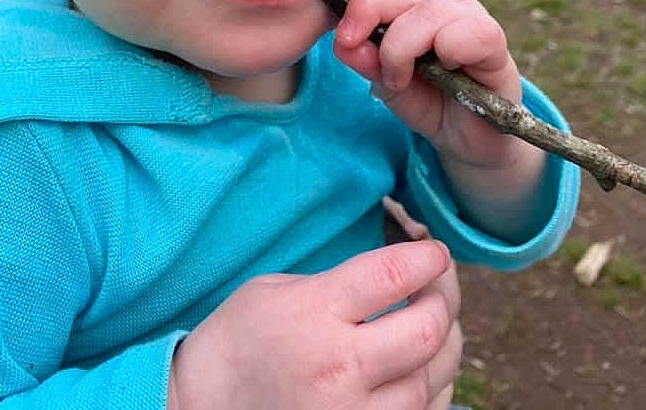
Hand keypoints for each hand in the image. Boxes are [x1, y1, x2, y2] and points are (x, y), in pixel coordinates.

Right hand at [168, 240, 461, 409]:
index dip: (427, 257)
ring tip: (435, 323)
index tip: (434, 251)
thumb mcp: (280, 288)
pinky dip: (431, 388)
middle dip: (444, 300)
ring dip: (444, 346)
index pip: (394, 275)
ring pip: (433, 379)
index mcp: (315, 313)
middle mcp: (339, 368)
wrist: (202, 407)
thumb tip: (404, 273)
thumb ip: (342, 283)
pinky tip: (421, 367)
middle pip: (428, 330)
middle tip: (438, 285)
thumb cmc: (242, 337)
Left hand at [324, 0, 521, 165]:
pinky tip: (446, 68)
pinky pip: (467, 32)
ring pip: (426, 12)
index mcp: (411, 5)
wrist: (470, 139)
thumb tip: (343, 42)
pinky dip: (448, 50)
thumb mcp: (386, 83)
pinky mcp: (493, 41)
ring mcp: (468, 16)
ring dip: (401, 47)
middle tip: (350, 46)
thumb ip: (365, 60)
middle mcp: (439, 2)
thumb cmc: (429, 101)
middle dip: (366, 13)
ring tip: (399, 78)